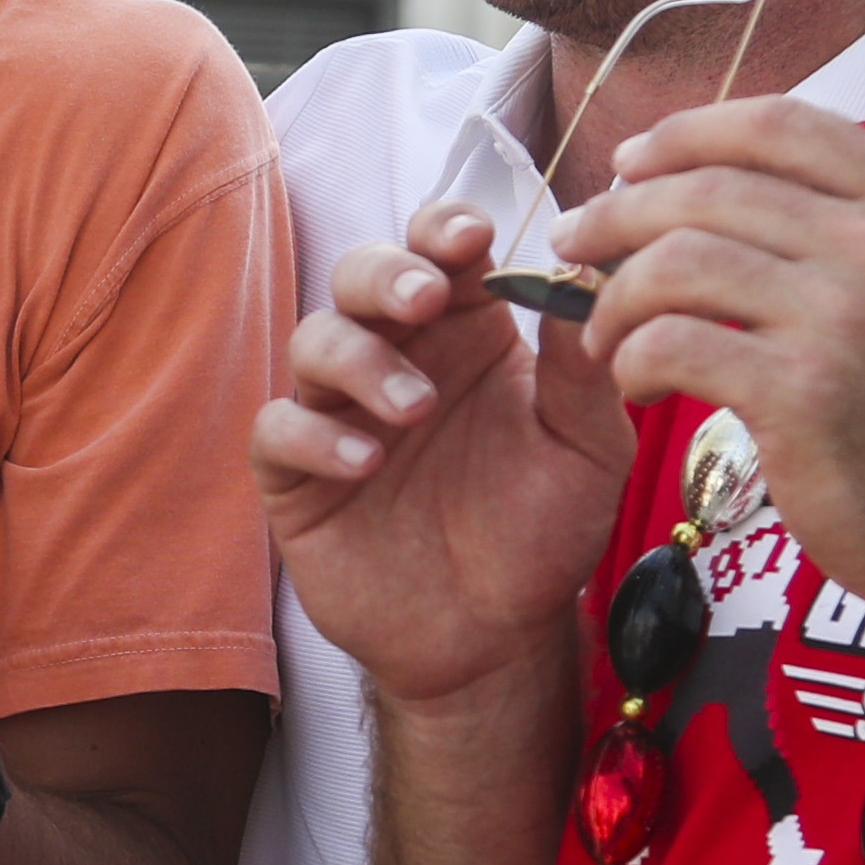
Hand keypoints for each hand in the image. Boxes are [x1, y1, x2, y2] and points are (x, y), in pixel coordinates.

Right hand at [249, 202, 633, 703]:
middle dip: (386, 273)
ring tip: (414, 409)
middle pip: (361, 275)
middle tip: (425, 297)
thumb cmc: (544, 530)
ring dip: (360, 360)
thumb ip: (582, 371)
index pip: (441, 250)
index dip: (446, 228)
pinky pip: (277, 429)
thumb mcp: (587, 451)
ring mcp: (339, 411)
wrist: (495, 636)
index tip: (474, 237)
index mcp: (468, 331)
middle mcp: (397, 356)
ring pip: (314, 340)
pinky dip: (314, 435)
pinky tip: (366, 463)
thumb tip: (584, 278)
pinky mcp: (296, 475)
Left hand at [552, 97, 864, 599]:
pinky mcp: (799, 391)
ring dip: (614, 295)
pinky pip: (672, 343)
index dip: (689, 133)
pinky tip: (635, 382)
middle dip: (620, 211)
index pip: (781, 123)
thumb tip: (712, 183)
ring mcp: (844, 315)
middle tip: (574, 241)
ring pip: (678, 260)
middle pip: (712, 187)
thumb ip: (843, 226)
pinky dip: (631, 359)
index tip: (631, 162)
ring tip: (602, 331)